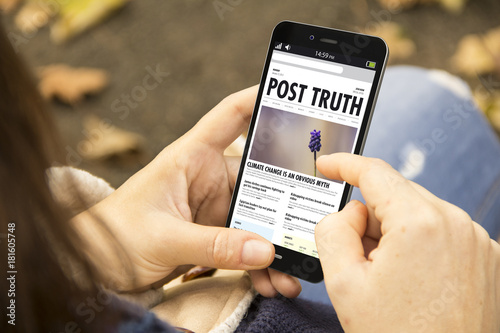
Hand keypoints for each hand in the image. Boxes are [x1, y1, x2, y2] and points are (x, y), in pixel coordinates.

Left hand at [77, 86, 299, 296]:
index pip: (230, 116)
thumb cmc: (115, 235)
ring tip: (291, 274)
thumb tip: (264, 250)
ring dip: (274, 245)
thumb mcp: (163, 238)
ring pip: (258, 219)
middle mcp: (207, 178)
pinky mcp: (213, 234)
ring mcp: (213, 208)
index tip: (295, 96)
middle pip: (259, 180)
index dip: (260, 100)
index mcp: (191, 158)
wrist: (94, 266)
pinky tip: (271, 281)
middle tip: (308, 228)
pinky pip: (246, 245)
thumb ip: (213, 245)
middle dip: (285, 207)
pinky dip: (259, 264)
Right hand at [315, 153, 499, 331]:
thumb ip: (333, 230)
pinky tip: (409, 280)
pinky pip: (441, 232)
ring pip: (418, 214)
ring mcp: (477, 241)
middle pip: (396, 196)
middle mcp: (456, 224)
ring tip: (386, 278)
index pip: (375, 173)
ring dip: (393, 233)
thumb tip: (349, 212)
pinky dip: (418, 244)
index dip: (344, 165)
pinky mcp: (486, 258)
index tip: (327, 166)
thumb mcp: (344, 283)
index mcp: (420, 223)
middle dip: (369, 215)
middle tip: (355, 255)